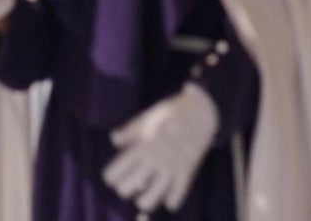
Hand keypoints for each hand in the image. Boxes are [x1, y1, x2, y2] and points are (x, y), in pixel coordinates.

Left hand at [102, 83, 217, 212]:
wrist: (200, 110)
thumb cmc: (169, 112)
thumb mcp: (146, 118)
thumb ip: (128, 132)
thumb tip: (113, 139)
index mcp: (140, 145)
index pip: (116, 171)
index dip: (110, 177)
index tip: (112, 177)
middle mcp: (154, 158)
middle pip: (127, 188)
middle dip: (124, 190)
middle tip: (127, 186)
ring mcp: (171, 166)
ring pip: (151, 197)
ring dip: (144, 201)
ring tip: (143, 198)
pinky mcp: (187, 171)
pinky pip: (177, 195)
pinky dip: (171, 201)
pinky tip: (167, 199)